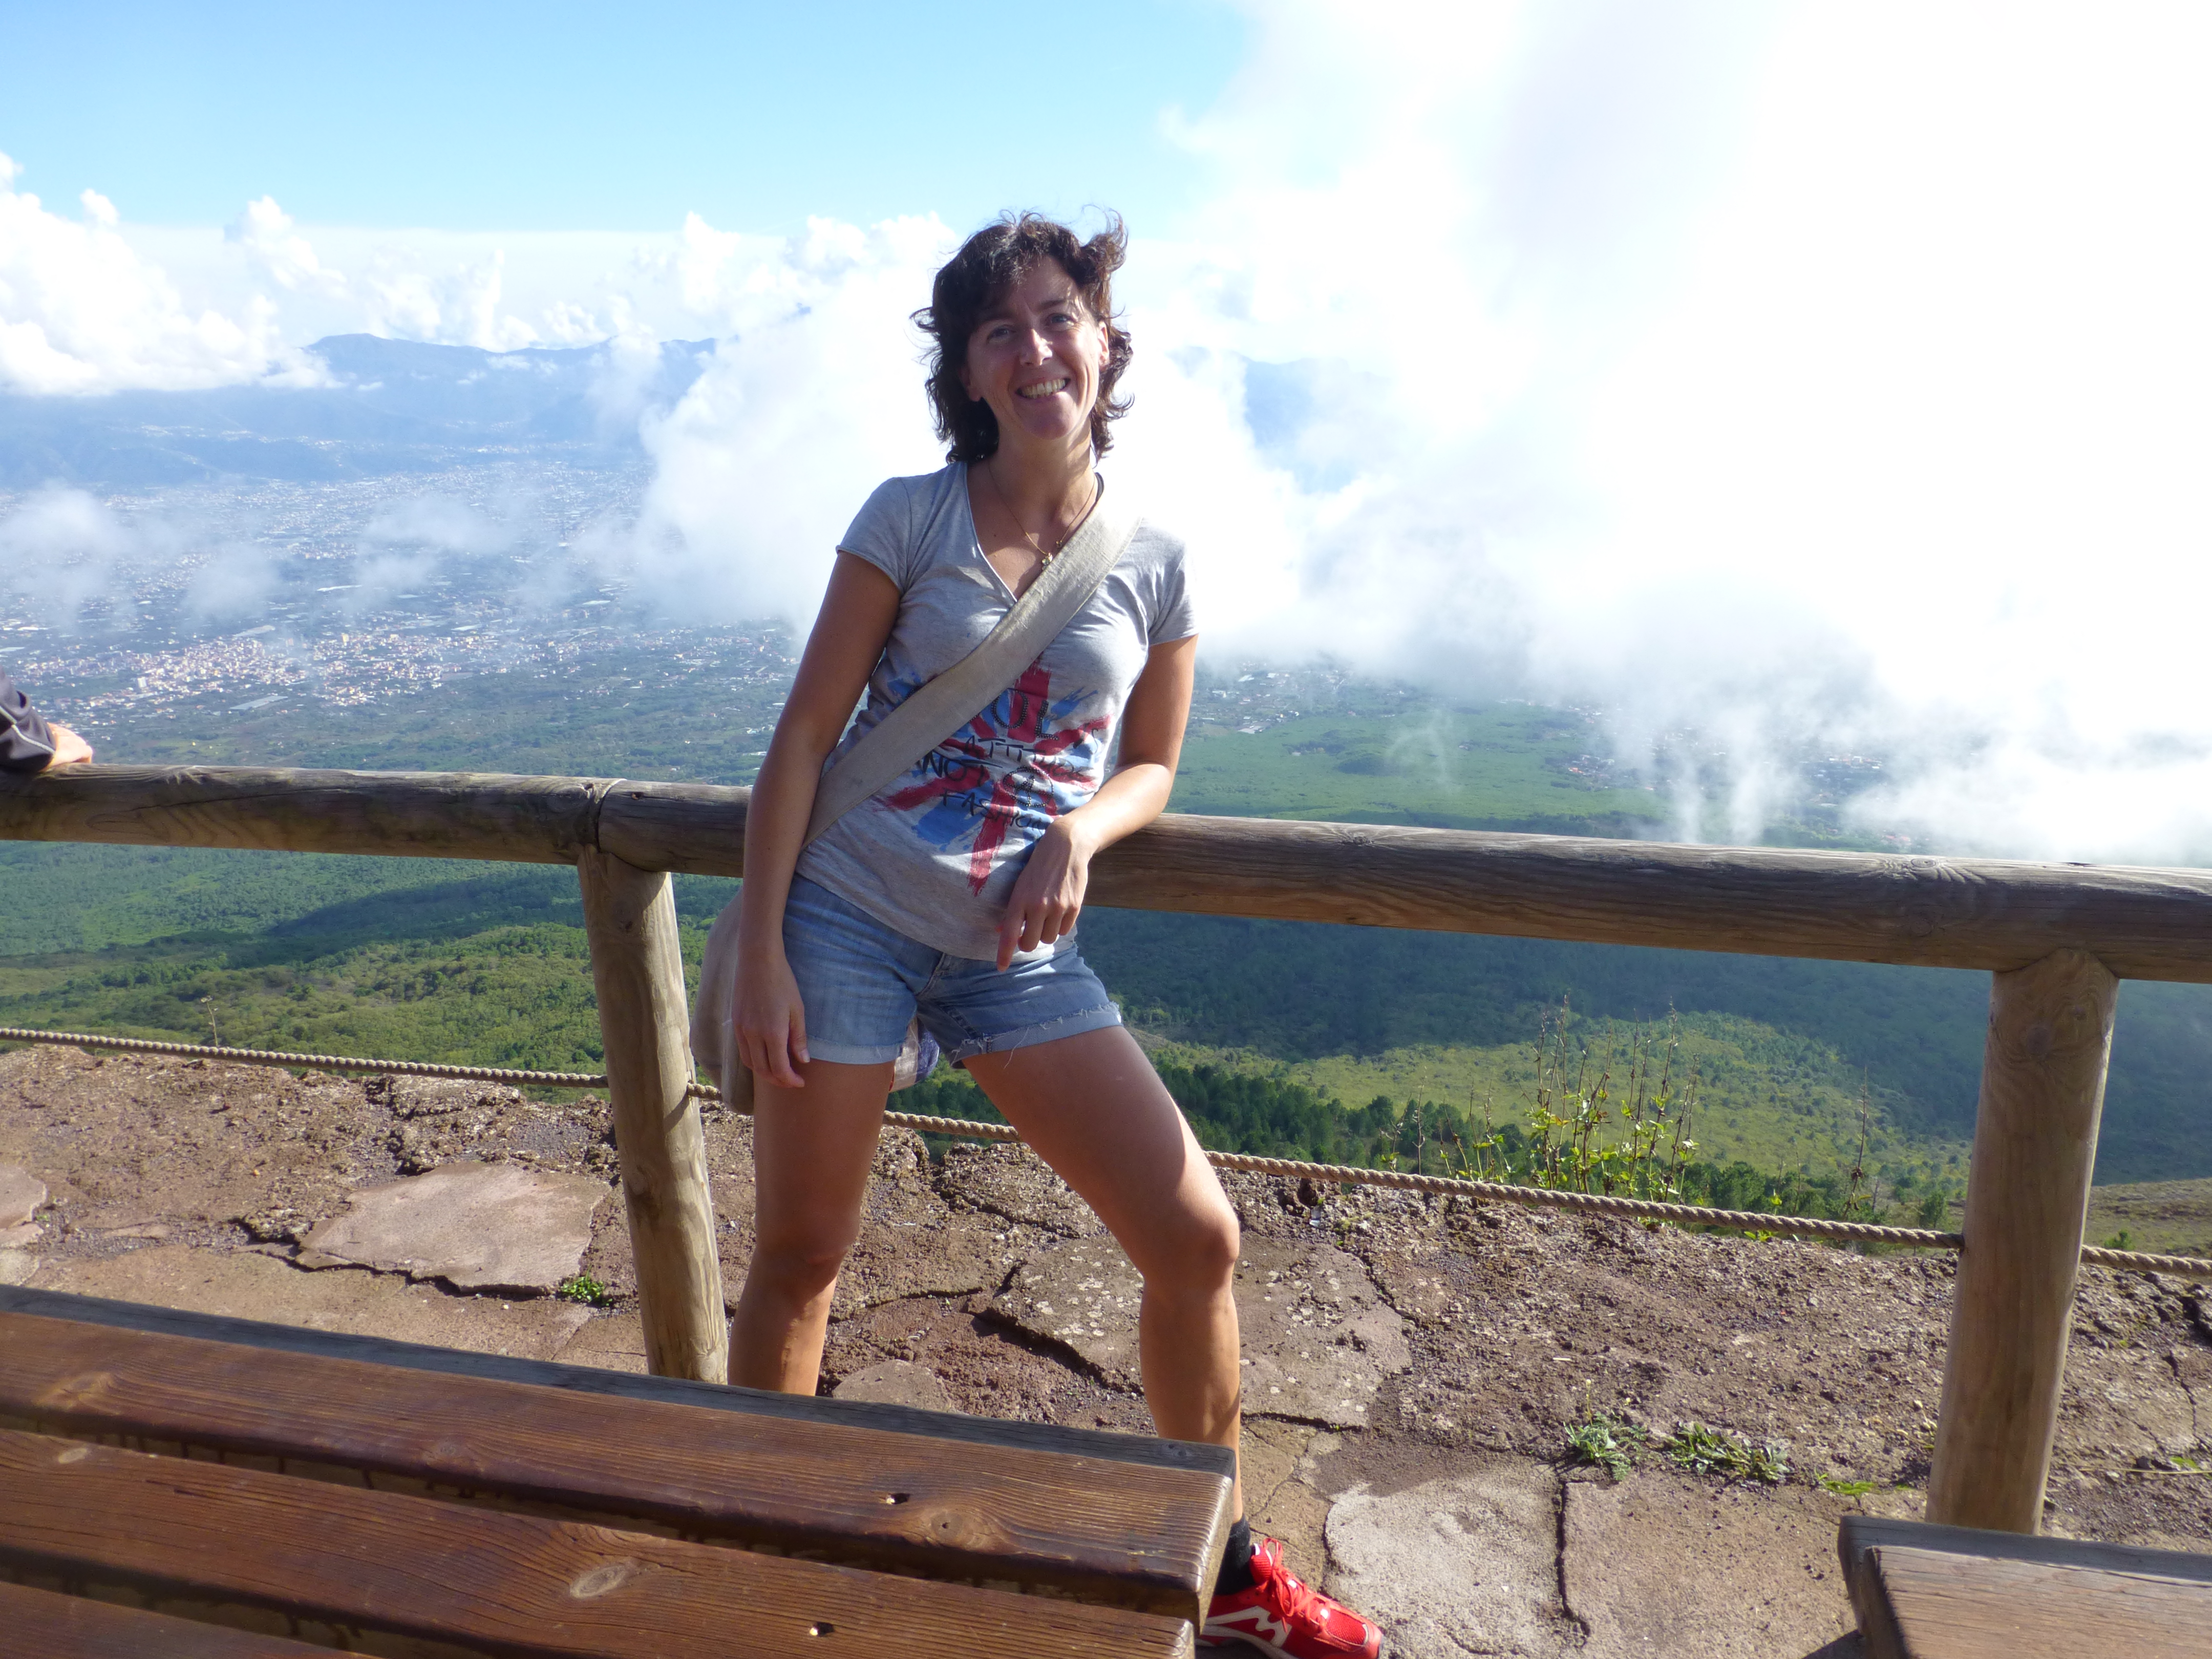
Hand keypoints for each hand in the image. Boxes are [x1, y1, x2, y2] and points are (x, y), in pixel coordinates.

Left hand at [46, 723, 92, 765]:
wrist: (31, 743)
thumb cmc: (47, 760)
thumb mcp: (57, 769)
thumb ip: (65, 767)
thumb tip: (62, 769)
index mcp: (79, 749)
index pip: (87, 753)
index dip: (83, 760)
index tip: (78, 765)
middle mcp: (75, 738)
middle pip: (79, 743)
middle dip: (74, 750)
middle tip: (64, 758)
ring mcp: (63, 730)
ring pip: (68, 736)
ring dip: (64, 742)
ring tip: (54, 750)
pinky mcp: (52, 725)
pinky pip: (57, 732)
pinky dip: (55, 737)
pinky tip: (46, 742)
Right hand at [733, 947, 809, 1088]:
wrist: (758, 960)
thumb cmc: (782, 982)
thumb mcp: (797, 1009)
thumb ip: (798, 1037)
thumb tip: (802, 1060)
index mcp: (772, 1033)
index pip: (779, 1068)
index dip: (790, 1080)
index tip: (800, 1082)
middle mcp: (753, 1035)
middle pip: (763, 1070)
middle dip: (778, 1081)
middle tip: (791, 1082)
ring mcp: (742, 1029)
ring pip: (750, 1063)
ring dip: (764, 1073)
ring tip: (778, 1073)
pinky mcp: (735, 1023)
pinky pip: (742, 1050)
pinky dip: (753, 1060)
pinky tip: (763, 1057)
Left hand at [997, 818, 1094, 969]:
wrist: (1066, 847)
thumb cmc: (1038, 867)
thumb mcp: (1020, 884)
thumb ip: (1013, 909)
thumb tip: (1001, 930)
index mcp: (1019, 899)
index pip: (1009, 934)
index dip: (1004, 954)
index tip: (1001, 968)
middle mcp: (1038, 906)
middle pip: (1030, 943)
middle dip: (1028, 941)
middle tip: (1028, 932)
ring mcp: (1058, 907)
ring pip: (1048, 938)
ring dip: (1045, 932)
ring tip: (1046, 913)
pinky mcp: (1074, 907)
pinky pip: (1064, 930)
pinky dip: (1060, 925)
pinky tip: (1060, 909)